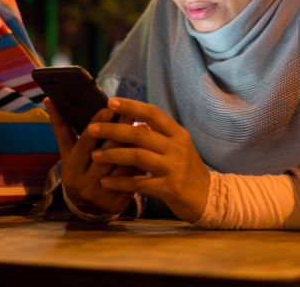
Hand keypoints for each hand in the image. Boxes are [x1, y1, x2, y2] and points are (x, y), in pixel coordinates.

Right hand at [43, 98, 134, 216]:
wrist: (86, 206)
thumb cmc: (79, 168)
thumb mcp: (68, 151)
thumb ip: (62, 127)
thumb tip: (49, 99)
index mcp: (71, 168)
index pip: (85, 143)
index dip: (96, 125)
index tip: (108, 109)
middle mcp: (85, 183)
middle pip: (107, 154)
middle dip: (120, 133)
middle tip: (132, 113)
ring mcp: (102, 195)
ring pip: (122, 166)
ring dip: (134, 147)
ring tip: (144, 128)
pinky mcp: (118, 203)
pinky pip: (133, 179)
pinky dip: (140, 163)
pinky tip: (148, 150)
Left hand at [86, 98, 210, 222]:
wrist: (207, 196)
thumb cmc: (186, 169)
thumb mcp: (177, 146)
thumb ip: (157, 135)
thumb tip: (130, 120)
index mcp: (178, 133)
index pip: (153, 113)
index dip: (131, 106)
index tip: (110, 102)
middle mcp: (177, 147)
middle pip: (140, 133)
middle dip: (113, 130)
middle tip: (91, 129)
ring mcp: (174, 167)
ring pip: (137, 156)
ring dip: (113, 154)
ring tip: (95, 155)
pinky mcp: (169, 188)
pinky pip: (139, 183)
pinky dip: (120, 182)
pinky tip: (105, 181)